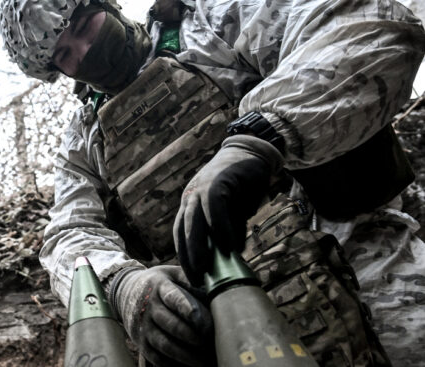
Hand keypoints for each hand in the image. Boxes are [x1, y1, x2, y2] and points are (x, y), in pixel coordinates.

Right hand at [109, 265, 213, 365]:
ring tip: (203, 360)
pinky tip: (186, 364)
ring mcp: (143, 326)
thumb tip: (212, 285)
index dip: (190, 311)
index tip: (206, 324)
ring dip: (185, 354)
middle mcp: (149, 306)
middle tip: (210, 342)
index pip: (174, 299)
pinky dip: (171, 363)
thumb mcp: (171, 274)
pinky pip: (156, 357)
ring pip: (164, 344)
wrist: (124, 291)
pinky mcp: (140, 341)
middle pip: (171, 324)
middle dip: (192, 336)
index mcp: (159, 287)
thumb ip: (189, 278)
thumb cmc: (157, 284)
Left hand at [174, 134, 282, 285]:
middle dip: (188, 256)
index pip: (180, 234)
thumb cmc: (242, 185)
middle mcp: (191, 197)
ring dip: (199, 246)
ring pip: (193, 221)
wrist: (253, 154)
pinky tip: (229, 245)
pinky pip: (214, 208)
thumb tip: (232, 253)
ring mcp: (201, 188)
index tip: (192, 277)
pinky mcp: (217, 181)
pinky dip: (220, 228)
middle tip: (197, 280)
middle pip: (182, 230)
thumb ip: (230, 230)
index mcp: (191, 204)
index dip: (185, 255)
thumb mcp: (234, 213)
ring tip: (208, 268)